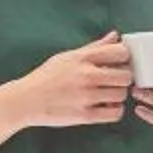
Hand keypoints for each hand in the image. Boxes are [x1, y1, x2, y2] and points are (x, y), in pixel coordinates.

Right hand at [17, 35, 134, 128]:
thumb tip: (115, 36)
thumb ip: (94, 47)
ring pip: (121, 95)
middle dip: (123, 79)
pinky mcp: (85, 116)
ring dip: (118, 96)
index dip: (124, 58)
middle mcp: (86, 76)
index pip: (120, 52)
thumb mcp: (68, 56)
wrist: (25, 101)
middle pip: (126, 75)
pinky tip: (106, 107)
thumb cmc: (46, 77)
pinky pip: (115, 114)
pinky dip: (115, 111)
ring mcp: (86, 97)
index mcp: (83, 58)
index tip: (119, 63)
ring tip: (108, 95)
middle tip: (115, 82)